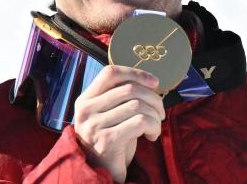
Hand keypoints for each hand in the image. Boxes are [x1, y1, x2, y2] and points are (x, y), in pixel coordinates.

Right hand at [73, 65, 164, 182]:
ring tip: (156, 126)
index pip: (110, 73)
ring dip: (155, 115)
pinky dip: (153, 127)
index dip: (135, 73)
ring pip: (137, 105)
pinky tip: (152, 136)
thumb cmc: (111, 140)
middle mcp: (86, 110)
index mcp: (85, 99)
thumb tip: (151, 82)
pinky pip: (140, 122)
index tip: (154, 82)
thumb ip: (120, 97)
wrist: (101, 173)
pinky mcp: (107, 141)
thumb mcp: (110, 114)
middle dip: (153, 98)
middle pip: (129, 89)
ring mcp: (94, 126)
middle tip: (161, 112)